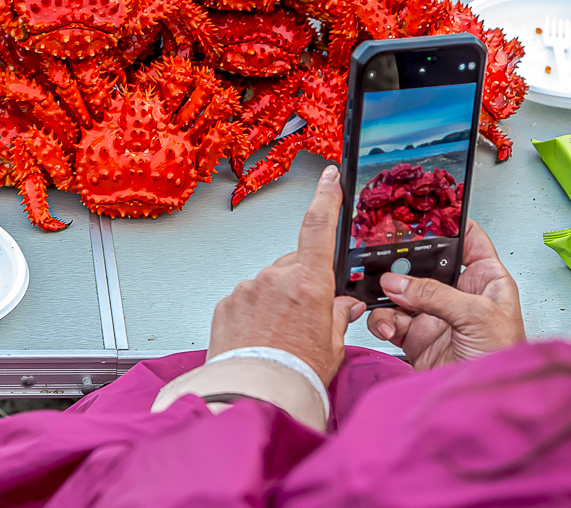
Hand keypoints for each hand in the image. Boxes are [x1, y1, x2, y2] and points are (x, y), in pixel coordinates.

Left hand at [208, 166, 363, 385]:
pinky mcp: (226, 304)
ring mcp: (247, 289)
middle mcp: (275, 278)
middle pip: (294, 265)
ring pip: (268, 284)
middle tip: (306, 317)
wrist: (256, 394)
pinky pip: (246, 300)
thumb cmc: (296, 374)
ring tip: (280, 337)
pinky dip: (254, 313)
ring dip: (276, 301)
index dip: (326, 196)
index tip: (329, 177)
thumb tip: (344, 305)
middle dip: (302, 282)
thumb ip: (338, 316)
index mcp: (309, 282)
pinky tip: (260, 338)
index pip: (319, 226)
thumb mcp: (333, 345)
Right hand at [367, 219, 524, 370]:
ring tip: (389, 301)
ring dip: (389, 295)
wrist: (484, 407)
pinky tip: (388, 327)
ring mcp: (435, 316)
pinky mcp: (415, 337)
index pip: (469, 240)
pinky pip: (389, 319)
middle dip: (403, 262)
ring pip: (401, 291)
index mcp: (486, 280)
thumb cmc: (504, 361)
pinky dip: (382, 321)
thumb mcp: (477, 317)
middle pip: (424, 264)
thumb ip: (435, 294)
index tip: (424, 214)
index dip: (449, 224)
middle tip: (387, 260)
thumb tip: (398, 281)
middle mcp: (459, 295)